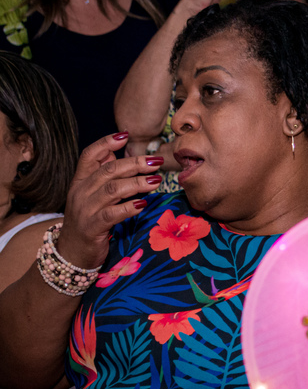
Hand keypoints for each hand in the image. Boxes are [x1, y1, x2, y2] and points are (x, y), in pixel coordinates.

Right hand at [55, 133, 163, 269]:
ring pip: (112, 189)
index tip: (126, 135)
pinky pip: (112, 214)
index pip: (89, 156)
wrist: (71, 253)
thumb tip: (114, 152)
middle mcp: (80, 192)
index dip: (105, 143)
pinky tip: (143, 204)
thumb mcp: (91, 195)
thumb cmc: (88, 221)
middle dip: (134, 163)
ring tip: (156, 180)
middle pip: (108, 170)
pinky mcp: (92, 227)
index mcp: (80, 182)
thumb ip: (102, 175)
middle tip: (156, 161)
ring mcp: (85, 210)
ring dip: (136, 183)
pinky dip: (129, 207)